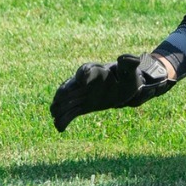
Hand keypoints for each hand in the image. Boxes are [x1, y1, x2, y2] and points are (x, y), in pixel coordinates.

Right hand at [50, 52, 174, 132]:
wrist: (124, 88)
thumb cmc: (128, 76)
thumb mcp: (131, 70)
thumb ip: (129, 63)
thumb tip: (126, 57)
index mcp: (97, 71)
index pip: (87, 70)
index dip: (83, 74)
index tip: (82, 79)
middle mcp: (85, 82)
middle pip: (71, 86)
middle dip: (64, 92)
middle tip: (58, 99)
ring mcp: (82, 95)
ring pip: (67, 100)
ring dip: (60, 106)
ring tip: (54, 115)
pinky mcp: (83, 106)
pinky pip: (71, 113)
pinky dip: (64, 120)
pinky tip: (59, 128)